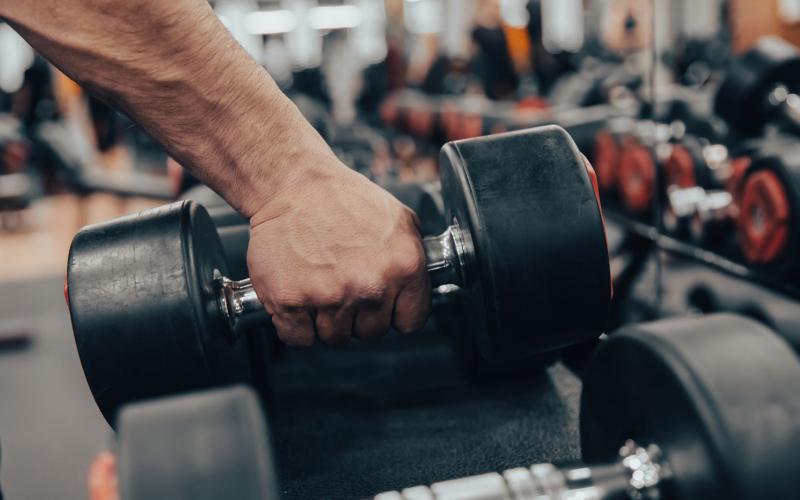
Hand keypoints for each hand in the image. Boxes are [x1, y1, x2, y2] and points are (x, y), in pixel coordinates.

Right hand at [246, 156, 430, 346]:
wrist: (295, 184)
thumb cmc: (343, 199)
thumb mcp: (399, 220)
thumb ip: (414, 259)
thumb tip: (419, 287)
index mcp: (404, 266)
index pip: (410, 321)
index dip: (394, 314)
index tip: (383, 306)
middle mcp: (371, 285)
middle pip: (371, 334)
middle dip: (358, 316)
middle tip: (344, 286)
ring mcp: (330, 295)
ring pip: (335, 338)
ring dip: (326, 320)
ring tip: (321, 285)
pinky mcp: (291, 300)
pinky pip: (299, 338)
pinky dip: (295, 324)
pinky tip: (299, 295)